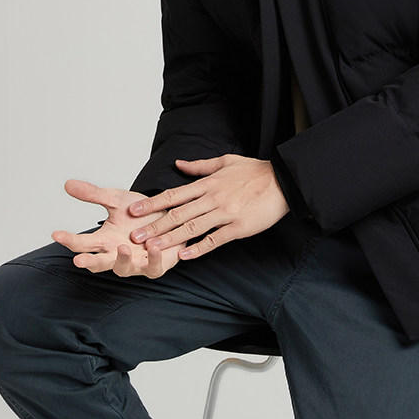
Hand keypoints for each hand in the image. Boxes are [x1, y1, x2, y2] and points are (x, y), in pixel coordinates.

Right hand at [51, 179, 179, 277]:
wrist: (169, 218)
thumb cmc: (141, 213)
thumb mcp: (117, 199)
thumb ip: (94, 195)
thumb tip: (67, 184)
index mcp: (105, 240)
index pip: (82, 243)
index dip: (69, 240)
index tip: (56, 233)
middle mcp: (117, 254)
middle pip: (99, 263)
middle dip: (89, 262)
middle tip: (78, 260)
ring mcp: (135, 263)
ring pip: (124, 269)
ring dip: (122, 260)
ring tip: (123, 248)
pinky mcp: (156, 266)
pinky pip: (153, 268)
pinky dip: (153, 258)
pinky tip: (153, 246)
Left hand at [127, 155, 289, 260]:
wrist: (283, 181)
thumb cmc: (255, 171)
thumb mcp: (226, 161)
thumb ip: (200, 166)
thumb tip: (179, 164)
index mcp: (208, 183)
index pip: (174, 194)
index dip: (153, 203)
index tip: (134, 210)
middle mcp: (213, 198)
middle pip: (177, 214)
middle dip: (154, 225)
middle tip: (135, 235)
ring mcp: (225, 213)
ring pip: (192, 228)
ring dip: (169, 239)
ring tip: (152, 248)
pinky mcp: (238, 227)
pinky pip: (214, 239)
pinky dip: (198, 248)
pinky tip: (184, 256)